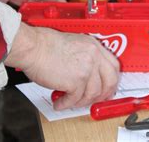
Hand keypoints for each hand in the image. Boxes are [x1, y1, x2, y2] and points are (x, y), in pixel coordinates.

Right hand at [5, 24, 119, 109]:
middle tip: (93, 100)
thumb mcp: (75, 44)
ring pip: (93, 93)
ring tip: (69, 101)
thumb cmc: (47, 45)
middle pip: (110, 80)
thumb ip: (86, 57)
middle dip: (103, 94)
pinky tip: (60, 103)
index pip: (114, 65)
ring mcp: (87, 69)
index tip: (107, 88)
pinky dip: (67, 104)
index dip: (111, 80)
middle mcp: (94, 56)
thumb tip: (89, 76)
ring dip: (81, 101)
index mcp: (94, 46)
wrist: (35, 47)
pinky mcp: (76, 81)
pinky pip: (76, 99)